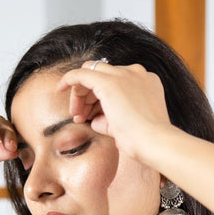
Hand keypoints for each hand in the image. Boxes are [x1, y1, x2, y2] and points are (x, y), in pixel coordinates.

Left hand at [56, 62, 172, 164]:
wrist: (154, 142)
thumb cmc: (144, 140)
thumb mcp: (127, 125)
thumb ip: (110, 118)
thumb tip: (94, 119)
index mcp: (145, 82)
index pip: (116, 82)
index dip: (99, 98)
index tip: (91, 115)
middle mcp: (136, 73)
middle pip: (102, 75)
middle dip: (88, 95)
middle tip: (80, 116)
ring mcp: (123, 75)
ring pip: (91, 74)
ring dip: (80, 94)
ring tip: (76, 116)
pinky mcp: (108, 81)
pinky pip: (81, 74)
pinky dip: (68, 80)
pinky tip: (59, 89)